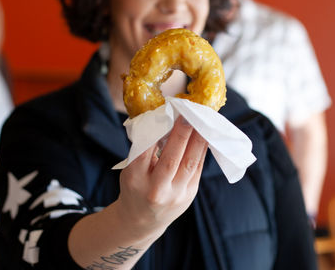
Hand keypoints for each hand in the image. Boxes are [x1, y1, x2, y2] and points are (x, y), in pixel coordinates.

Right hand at [116, 117, 207, 238]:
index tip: (166, 116)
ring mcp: (175, 195)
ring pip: (190, 164)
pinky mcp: (189, 195)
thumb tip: (165, 121)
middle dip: (182, 135)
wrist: (142, 219)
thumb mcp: (130, 170)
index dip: (157, 134)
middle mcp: (156, 190)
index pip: (145, 153)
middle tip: (188, 115)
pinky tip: (204, 135)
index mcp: (135, 180)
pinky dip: (201, 149)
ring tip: (202, 121)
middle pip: (171, 160)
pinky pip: (198, 168)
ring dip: (198, 140)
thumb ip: (144, 150)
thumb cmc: (135, 187)